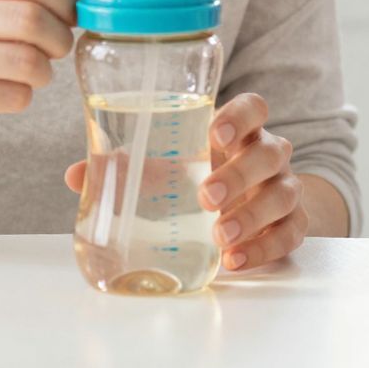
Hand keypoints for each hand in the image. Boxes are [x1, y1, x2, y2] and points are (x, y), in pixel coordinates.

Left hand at [62, 93, 308, 272]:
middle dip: (239, 173)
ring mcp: (285, 188)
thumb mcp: (171, 166)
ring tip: (219, 236)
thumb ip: (130, 166)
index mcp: (239, 131)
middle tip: (206, 197)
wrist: (255, 207)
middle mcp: (267, 154)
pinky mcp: (292, 223)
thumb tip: (77, 175)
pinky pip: (291, 233)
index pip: (254, 107)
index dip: (240, 116)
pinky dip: (264, 248)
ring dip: (252, 215)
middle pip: (270, 151)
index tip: (215, 132)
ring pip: (284, 192)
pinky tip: (235, 260)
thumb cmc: (203, 174)